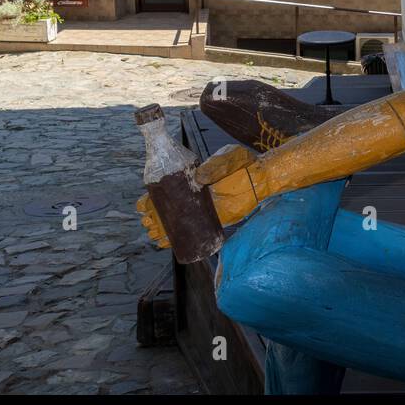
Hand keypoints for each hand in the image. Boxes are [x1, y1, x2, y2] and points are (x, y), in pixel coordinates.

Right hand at [136, 148, 267, 248]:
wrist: (261, 179)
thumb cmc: (243, 164)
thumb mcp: (228, 159)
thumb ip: (216, 165)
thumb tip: (200, 178)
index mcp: (188, 179)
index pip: (164, 188)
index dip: (150, 198)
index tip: (143, 205)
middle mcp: (191, 194)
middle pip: (165, 207)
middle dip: (151, 217)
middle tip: (148, 222)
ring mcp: (199, 209)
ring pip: (173, 221)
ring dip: (160, 230)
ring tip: (153, 234)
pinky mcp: (210, 221)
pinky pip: (189, 232)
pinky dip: (175, 239)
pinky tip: (165, 245)